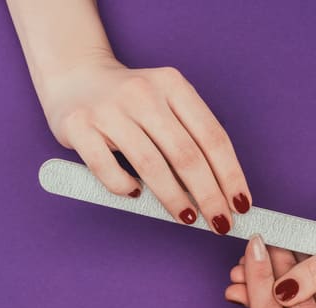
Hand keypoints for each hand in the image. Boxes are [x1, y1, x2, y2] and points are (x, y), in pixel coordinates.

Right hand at [39, 52, 250, 234]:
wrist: (74, 75)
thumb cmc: (129, 101)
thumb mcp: (164, 103)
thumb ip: (187, 137)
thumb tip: (216, 192)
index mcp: (172, 85)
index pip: (212, 136)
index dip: (230, 174)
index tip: (240, 203)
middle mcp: (143, 93)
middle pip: (186, 154)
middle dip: (209, 195)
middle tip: (219, 223)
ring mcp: (108, 109)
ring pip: (150, 164)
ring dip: (173, 198)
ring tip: (187, 218)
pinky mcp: (78, 126)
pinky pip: (106, 167)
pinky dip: (124, 187)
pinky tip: (135, 194)